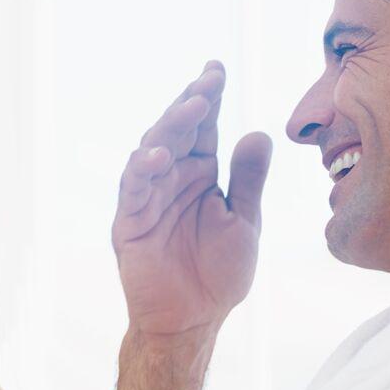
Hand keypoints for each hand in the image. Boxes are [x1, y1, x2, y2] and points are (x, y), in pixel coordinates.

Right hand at [114, 61, 272, 337]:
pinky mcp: (129, 221)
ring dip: (170, 128)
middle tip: (208, 82)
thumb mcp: (244, 222)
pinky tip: (160, 156)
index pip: (203, 127)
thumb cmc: (219, 274)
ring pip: (153, 151)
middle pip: (177, 131)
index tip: (217, 70)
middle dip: (191, 104)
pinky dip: (143, 170)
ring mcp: (148, 197)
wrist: (194, 320)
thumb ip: (249, 180)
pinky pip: (133, 189)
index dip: (208, 97)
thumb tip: (259, 132)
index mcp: (200, 174)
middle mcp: (171, 179)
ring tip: (192, 108)